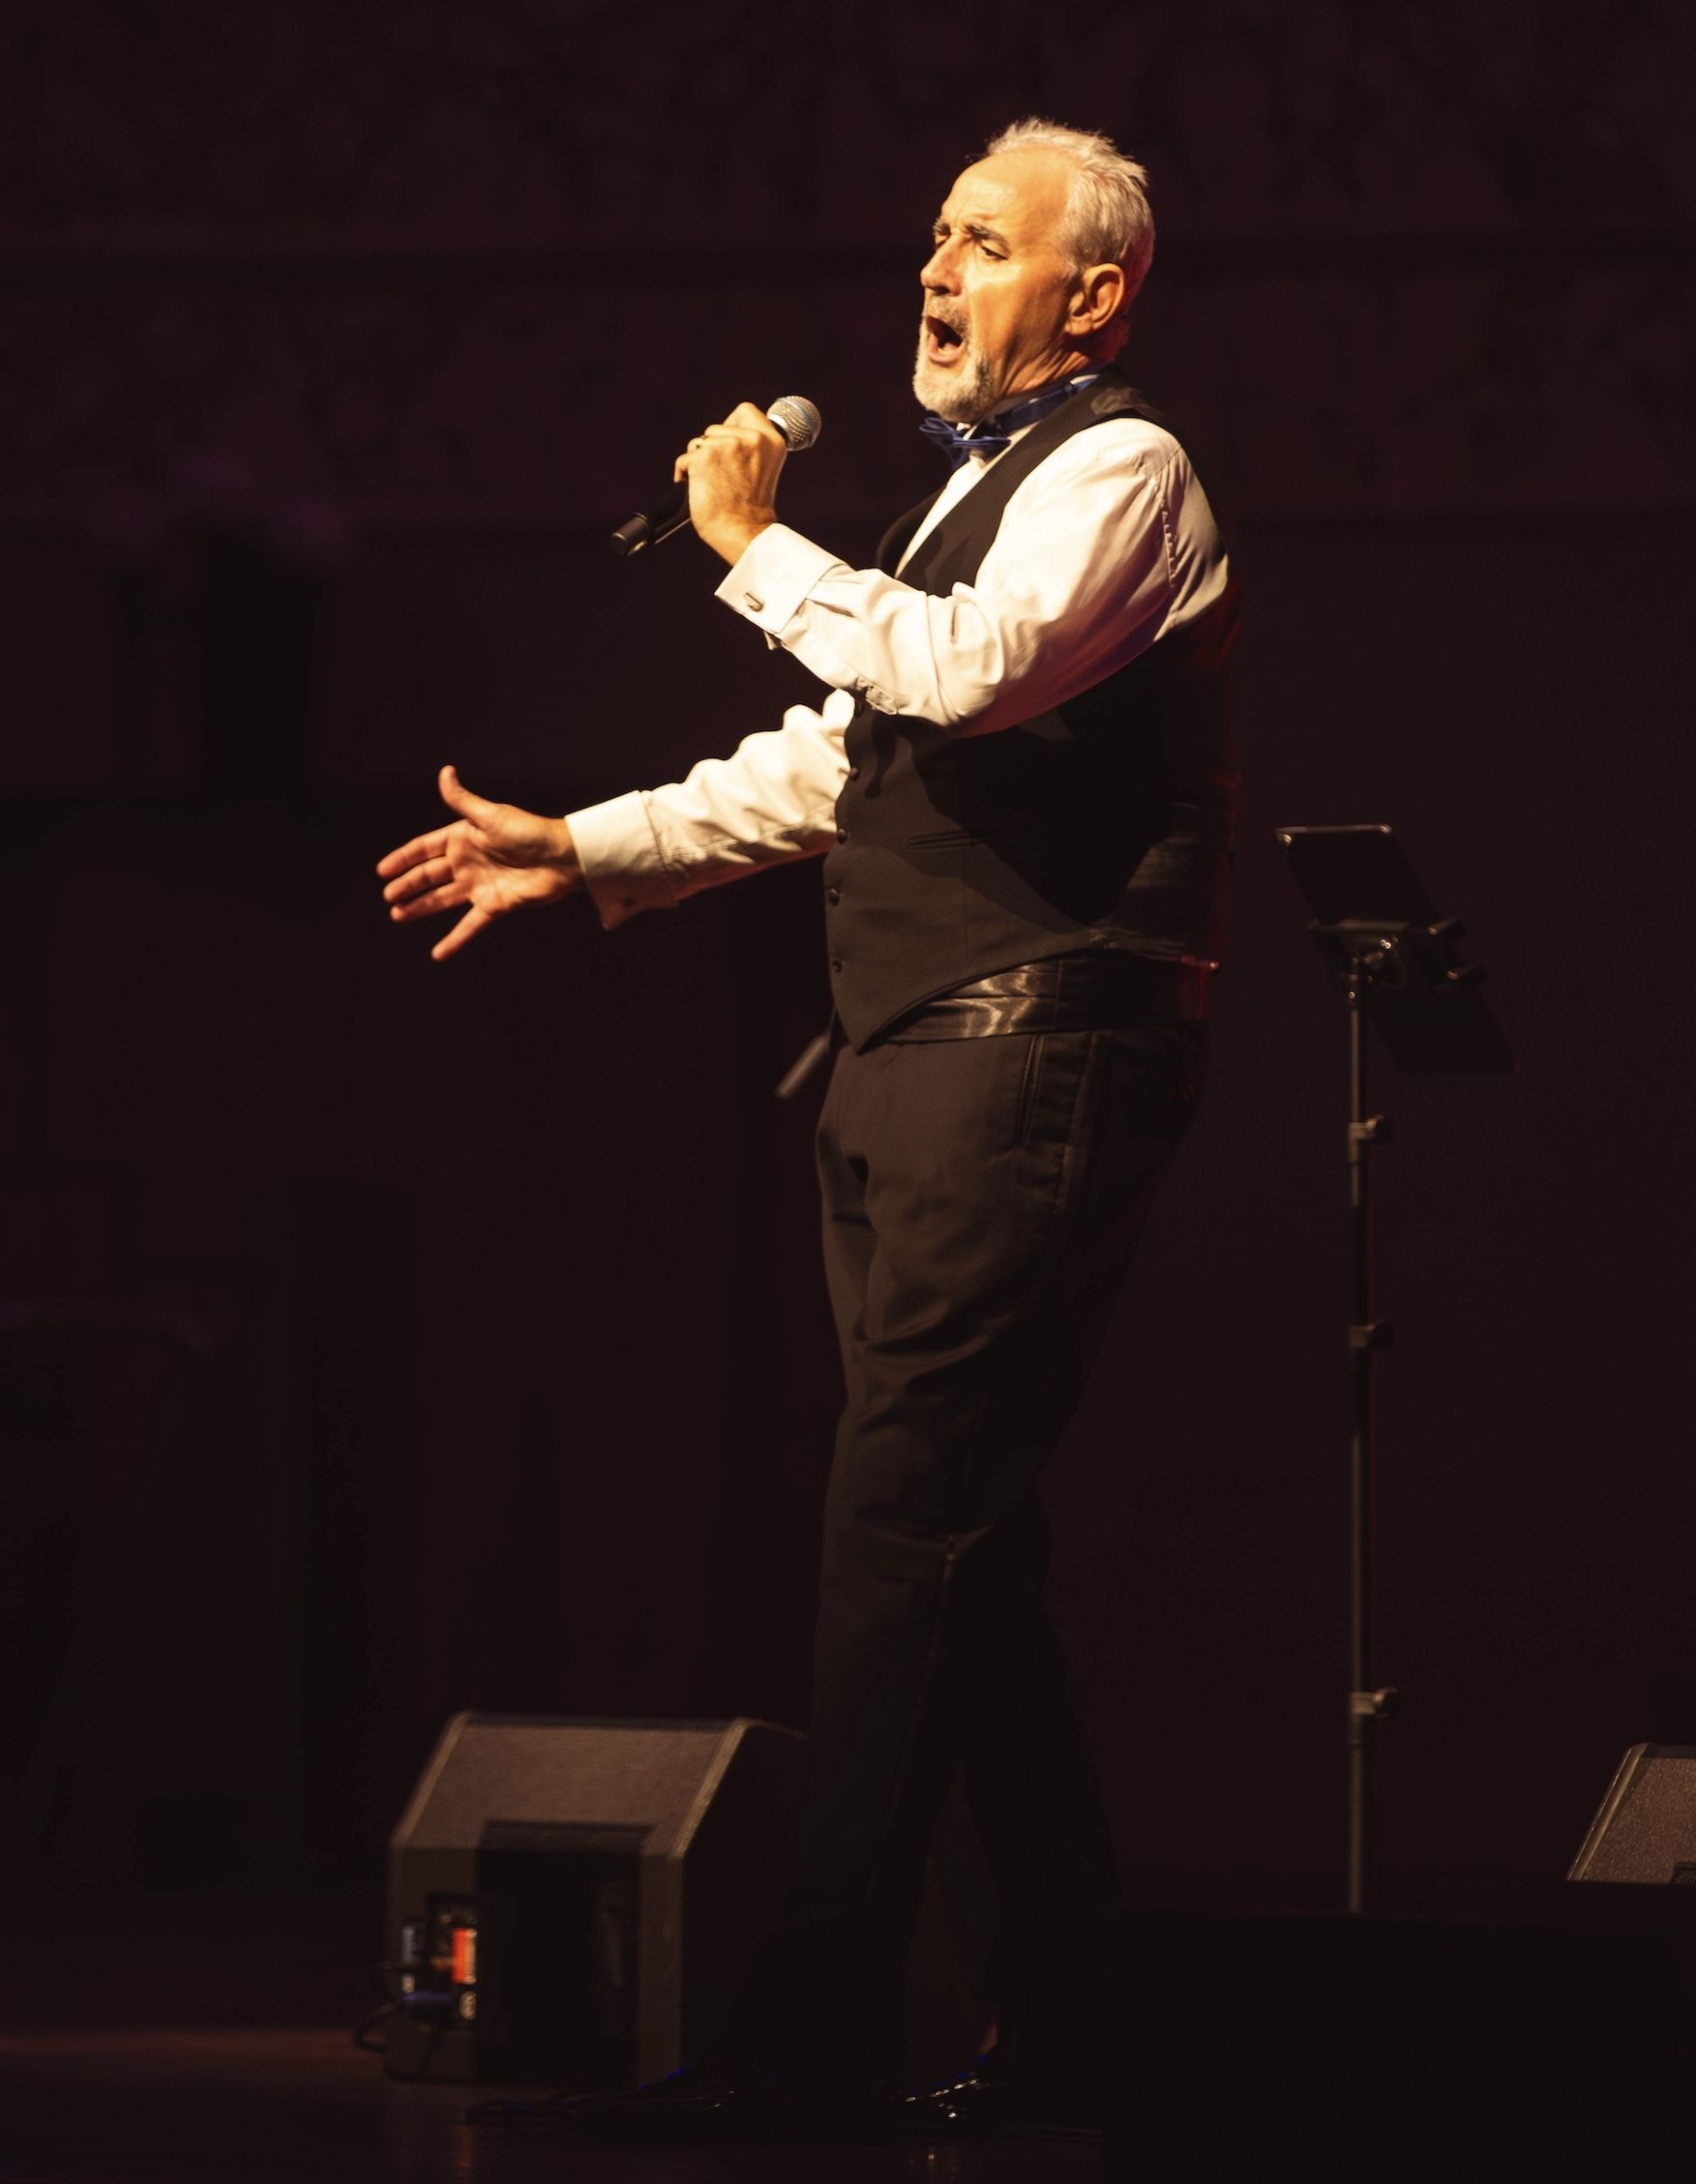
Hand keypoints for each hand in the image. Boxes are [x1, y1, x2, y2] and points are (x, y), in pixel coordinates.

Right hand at [376, 765, 581, 959]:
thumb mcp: (491, 816)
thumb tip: (445, 772)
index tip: (382, 870)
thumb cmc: (529, 832)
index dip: (404, 859)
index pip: (425, 849)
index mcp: (463, 838)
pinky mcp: (494, 906)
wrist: (563, 858)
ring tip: (398, 915)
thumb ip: (463, 800)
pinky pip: (470, 926)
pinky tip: (438, 953)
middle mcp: (467, 863)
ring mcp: (479, 886)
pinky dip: (454, 940)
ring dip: (420, 908)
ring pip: (442, 900)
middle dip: (408, 886)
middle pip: (429, 876)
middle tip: (389, 896)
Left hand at [674, 401, 787, 564]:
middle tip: (722, 475)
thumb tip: (722, 434)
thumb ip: (750, 447)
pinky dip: (685, 474)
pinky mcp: (705, 456)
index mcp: (771, 440)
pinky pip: (684, 458)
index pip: (745, 411)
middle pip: (716, 427)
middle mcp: (752, 438)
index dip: (732, 425)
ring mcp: (728, 445)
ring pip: (699, 442)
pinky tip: (697, 488)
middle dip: (712, 448)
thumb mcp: (762, 468)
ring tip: (712, 483)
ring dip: (698, 461)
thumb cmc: (749, 509)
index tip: (730, 445)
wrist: (743, 533)